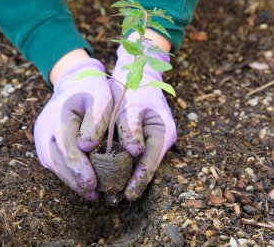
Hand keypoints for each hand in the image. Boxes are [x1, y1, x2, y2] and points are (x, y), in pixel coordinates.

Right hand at [34, 59, 112, 199]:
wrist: (74, 82)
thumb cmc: (93, 91)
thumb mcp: (101, 98)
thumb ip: (96, 120)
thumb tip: (87, 147)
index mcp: (59, 115)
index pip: (67, 147)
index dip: (79, 168)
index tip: (92, 184)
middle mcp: (45, 128)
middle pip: (57, 160)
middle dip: (75, 180)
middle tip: (94, 195)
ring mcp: (41, 136)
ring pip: (54, 164)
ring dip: (71, 180)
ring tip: (90, 194)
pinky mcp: (44, 143)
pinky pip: (54, 162)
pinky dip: (67, 173)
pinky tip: (81, 182)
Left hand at [111, 44, 176, 200]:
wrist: (138, 73)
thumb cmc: (135, 88)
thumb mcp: (132, 106)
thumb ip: (132, 128)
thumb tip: (135, 152)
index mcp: (163, 132)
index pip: (151, 162)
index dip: (140, 179)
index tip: (128, 194)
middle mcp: (160, 139)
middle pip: (147, 166)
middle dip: (133, 183)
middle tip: (116, 199)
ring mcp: (153, 139)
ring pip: (140, 163)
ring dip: (127, 176)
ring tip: (112, 193)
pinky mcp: (143, 138)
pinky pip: (134, 156)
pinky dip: (123, 165)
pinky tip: (110, 174)